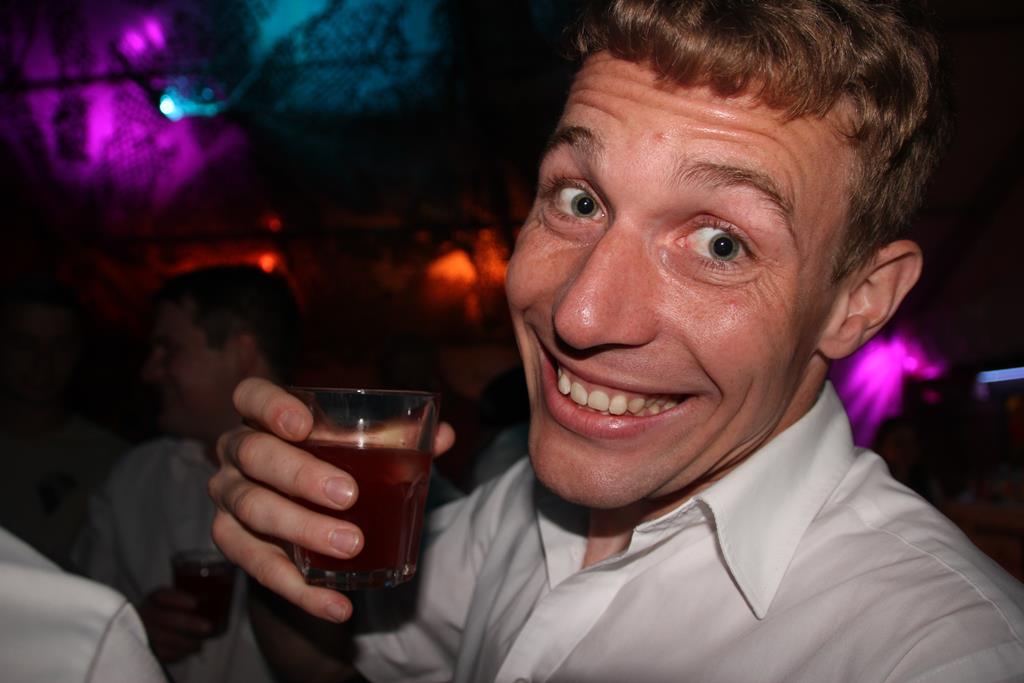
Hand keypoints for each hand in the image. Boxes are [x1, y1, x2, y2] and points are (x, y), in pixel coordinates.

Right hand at [138, 587, 210, 661]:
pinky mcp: (146, 647)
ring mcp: (143, 630)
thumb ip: (195, 595)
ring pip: (162, 638)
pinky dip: (176, 654)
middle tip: (208, 627)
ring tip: (200, 645)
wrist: (149, 626)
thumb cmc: (172, 611)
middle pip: (165, 617)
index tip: (195, 603)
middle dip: (188, 624)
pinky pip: (159, 652)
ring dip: (185, 642)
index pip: (162, 595)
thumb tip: (224, 589)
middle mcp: (146, 612)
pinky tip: (188, 652)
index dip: (178, 599)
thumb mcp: (178, 599)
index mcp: (155, 598)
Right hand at [209, 377, 454, 623]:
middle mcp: (236, 454)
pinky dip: (302, 592)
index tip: (303, 426)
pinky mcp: (233, 545)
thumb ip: (397, 440)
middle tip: (348, 495)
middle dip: (300, 475)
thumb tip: (445, 435)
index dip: (270, 406)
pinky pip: (261, 570)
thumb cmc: (331, 465)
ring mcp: (229, 499)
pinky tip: (338, 606)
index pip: (250, 395)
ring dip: (304, 529)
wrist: (301, 520)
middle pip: (254, 455)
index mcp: (262, 418)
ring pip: (253, 510)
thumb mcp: (360, 449)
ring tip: (350, 544)